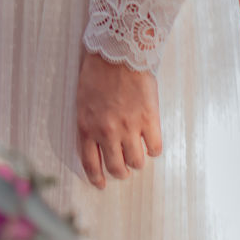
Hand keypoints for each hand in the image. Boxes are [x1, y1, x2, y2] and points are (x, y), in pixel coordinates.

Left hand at [75, 49, 160, 188]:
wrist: (117, 54)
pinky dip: (153, 148)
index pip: (90, 163)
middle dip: (121, 172)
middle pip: (117, 168)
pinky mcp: (149, 120)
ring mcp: (129, 127)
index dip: (96, 178)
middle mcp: (107, 131)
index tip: (100, 184)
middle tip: (124, 168)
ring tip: (137, 151)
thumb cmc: (97, 74)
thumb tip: (98, 146)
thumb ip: (90, 124)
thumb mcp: (83, 101)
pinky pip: (155, 148)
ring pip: (137, 162)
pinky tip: (150, 139)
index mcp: (86, 126)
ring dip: (138, 161)